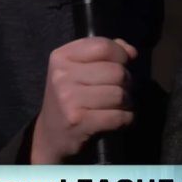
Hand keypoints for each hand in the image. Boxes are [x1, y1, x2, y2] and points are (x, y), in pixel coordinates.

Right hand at [30, 37, 136, 163]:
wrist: (50, 135)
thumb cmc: (70, 98)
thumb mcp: (79, 68)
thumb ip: (105, 53)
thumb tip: (131, 52)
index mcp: (61, 57)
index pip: (103, 46)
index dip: (120, 55)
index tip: (121, 65)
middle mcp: (62, 76)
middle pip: (116, 71)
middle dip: (127, 83)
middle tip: (119, 91)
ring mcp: (69, 99)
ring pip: (119, 94)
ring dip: (127, 102)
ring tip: (119, 106)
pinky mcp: (78, 121)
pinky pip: (119, 116)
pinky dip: (126, 119)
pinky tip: (119, 120)